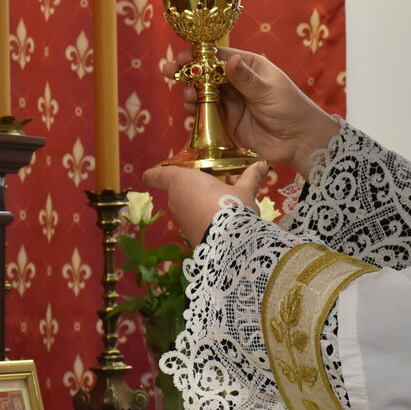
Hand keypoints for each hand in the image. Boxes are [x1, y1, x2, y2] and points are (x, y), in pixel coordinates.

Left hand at [142, 161, 269, 245]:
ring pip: (184, 206)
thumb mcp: (245, 191)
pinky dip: (200, 217)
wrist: (230, 245)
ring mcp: (180, 219)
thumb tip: (263, 164)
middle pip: (175, 190)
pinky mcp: (187, 235)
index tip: (148, 175)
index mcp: (183, 181)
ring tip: (216, 201)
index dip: (154, 174)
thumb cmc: (232, 207)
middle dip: (188, 187)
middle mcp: (176, 199)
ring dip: (195, 203)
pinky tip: (218, 219)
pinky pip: (192, 220)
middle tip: (205, 183)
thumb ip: (251, 177)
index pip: (159, 175)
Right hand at [169, 46, 335, 167]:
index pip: (218, 55)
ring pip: (203, 92)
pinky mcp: (227, 120)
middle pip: (206, 72)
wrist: (299, 141)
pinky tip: (192, 111)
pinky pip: (206, 112)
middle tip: (169, 72)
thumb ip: (246, 79)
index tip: (182, 58)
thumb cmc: (291, 109)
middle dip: (187, 72)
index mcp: (249, 66)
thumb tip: (229, 60)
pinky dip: (196, 111)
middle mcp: (237, 81)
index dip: (198, 55)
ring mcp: (231, 101)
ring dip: (191, 93)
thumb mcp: (269, 92)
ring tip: (189, 98)